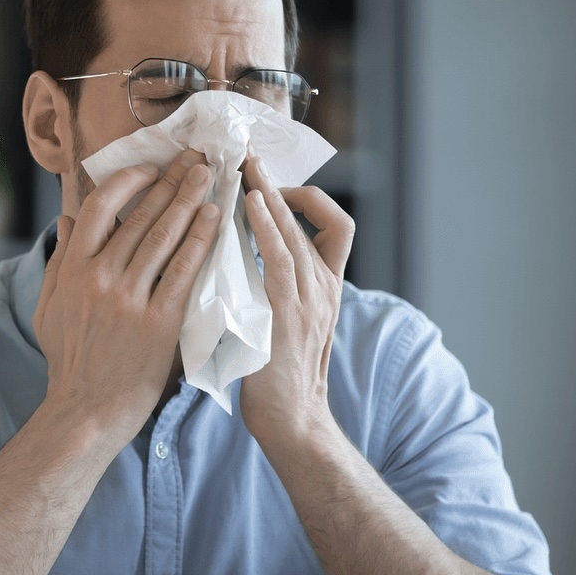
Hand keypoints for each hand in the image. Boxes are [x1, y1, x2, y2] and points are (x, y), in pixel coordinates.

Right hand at [33, 150, 220, 444]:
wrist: (88, 411)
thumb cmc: (70, 360)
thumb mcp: (50, 307)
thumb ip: (58, 261)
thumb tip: (67, 218)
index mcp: (73, 269)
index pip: (101, 207)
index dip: (129, 181)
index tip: (152, 168)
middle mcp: (100, 278)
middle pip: (141, 216)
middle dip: (171, 181)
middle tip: (195, 157)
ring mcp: (130, 299)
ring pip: (164, 237)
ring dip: (189, 201)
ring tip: (209, 176)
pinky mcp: (159, 322)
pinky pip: (183, 271)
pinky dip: (200, 241)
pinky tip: (215, 218)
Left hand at [238, 155, 354, 443]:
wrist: (293, 419)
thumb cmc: (275, 375)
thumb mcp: (282, 321)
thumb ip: (272, 289)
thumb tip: (240, 258)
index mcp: (326, 287)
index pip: (335, 226)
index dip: (308, 200)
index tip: (272, 187)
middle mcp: (325, 286)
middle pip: (311, 216)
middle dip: (277, 183)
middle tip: (248, 155)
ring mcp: (312, 298)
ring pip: (295, 231)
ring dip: (270, 194)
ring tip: (246, 166)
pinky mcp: (290, 313)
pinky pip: (281, 258)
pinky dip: (268, 227)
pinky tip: (251, 205)